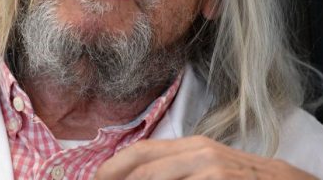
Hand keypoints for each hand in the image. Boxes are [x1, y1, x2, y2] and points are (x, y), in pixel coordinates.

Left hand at [94, 136, 317, 179]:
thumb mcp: (210, 170)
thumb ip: (179, 171)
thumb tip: (140, 178)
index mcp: (192, 145)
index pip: (140, 152)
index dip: (112, 168)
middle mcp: (198, 151)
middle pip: (142, 165)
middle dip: (116, 179)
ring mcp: (210, 167)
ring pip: (155, 178)